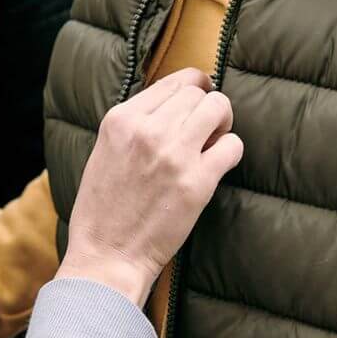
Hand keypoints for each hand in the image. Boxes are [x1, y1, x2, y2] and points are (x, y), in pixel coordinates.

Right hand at [56, 67, 243, 305]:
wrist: (107, 256)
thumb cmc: (103, 210)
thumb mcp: (105, 151)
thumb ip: (134, 125)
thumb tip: (173, 105)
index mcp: (121, 120)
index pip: (173, 81)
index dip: (194, 87)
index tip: (200, 98)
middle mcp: (147, 130)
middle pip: (198, 92)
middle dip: (207, 107)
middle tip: (207, 129)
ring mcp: (174, 154)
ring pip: (218, 108)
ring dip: (222, 122)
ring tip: (213, 142)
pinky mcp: (197, 182)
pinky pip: (233, 145)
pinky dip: (231, 152)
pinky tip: (217, 165)